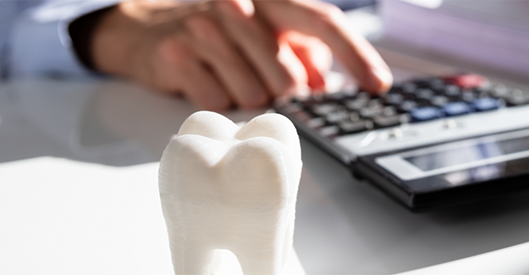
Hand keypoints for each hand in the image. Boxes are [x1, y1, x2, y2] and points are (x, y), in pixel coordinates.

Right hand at [89, 0, 391, 109]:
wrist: (150, 30)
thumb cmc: (223, 34)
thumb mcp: (269, 34)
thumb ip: (305, 54)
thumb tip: (326, 85)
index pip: (323, 22)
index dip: (356, 54)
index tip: (378, 84)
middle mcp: (240, 5)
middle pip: (288, 78)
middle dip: (282, 94)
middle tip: (261, 80)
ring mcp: (205, 27)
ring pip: (253, 96)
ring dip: (247, 98)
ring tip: (228, 74)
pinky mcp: (176, 54)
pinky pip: (218, 103)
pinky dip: (218, 102)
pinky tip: (206, 79)